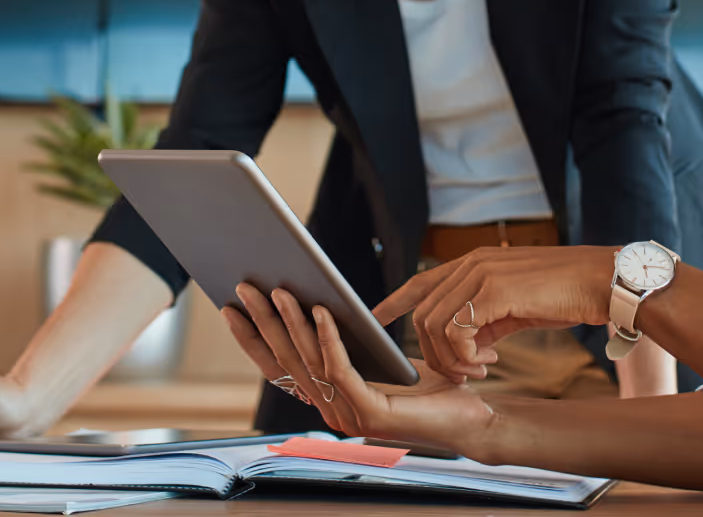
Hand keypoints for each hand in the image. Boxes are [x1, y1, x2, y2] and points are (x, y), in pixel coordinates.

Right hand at [221, 284, 495, 454]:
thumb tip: (316, 301)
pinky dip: (328, 338)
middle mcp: (331, 411)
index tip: (232, 306)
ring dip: (291, 323)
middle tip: (245, 286)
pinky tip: (323, 310)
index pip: (279, 368)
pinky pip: (341, 369)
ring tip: (280, 290)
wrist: (471, 416)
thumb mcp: (379, 357)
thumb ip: (349, 343)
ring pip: (309, 362)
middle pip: (286, 361)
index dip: (252, 338)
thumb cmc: (430, 386)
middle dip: (262, 321)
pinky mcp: (371, 413)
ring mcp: (348, 415)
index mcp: (329, 399)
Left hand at [373, 246, 616, 381]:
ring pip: (434, 326)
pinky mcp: (494, 290)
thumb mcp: (515, 304)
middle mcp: (472, 263)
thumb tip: (468, 343)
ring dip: (452, 359)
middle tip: (465, 372)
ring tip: (480, 369)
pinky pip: (457, 331)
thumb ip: (486, 316)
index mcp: (475, 262)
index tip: (375, 317)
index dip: (394, 301)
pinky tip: (491, 360)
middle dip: (434, 353)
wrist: (602, 282)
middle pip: (423, 314)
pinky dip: (465, 355)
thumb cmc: (565, 294)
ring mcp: (481, 274)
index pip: (421, 281)